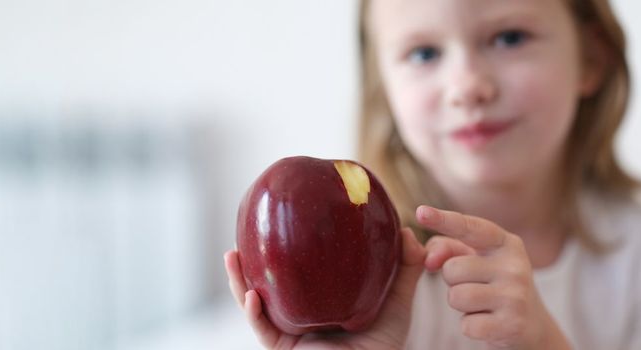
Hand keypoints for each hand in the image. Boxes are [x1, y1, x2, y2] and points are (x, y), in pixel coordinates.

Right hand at [224, 228, 426, 348]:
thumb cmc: (383, 345)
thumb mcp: (396, 301)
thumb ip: (405, 268)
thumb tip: (409, 232)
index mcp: (316, 298)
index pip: (295, 269)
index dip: (282, 246)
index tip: (276, 217)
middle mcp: (297, 313)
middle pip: (266, 282)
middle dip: (249, 260)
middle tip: (240, 234)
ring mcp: (286, 329)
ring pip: (254, 302)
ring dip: (238, 280)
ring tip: (231, 255)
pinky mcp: (281, 347)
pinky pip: (262, 327)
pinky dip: (253, 312)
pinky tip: (251, 295)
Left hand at [417, 205, 570, 349]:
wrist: (532, 324)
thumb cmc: (493, 285)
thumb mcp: (476, 259)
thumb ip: (447, 248)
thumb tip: (428, 258)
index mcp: (506, 243)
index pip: (470, 227)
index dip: (443, 220)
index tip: (420, 212)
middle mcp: (515, 266)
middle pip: (452, 269)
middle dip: (453, 281)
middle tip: (476, 286)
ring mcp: (516, 296)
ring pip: (456, 297)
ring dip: (460, 303)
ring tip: (481, 304)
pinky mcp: (512, 324)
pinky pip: (467, 325)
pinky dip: (470, 326)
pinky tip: (488, 322)